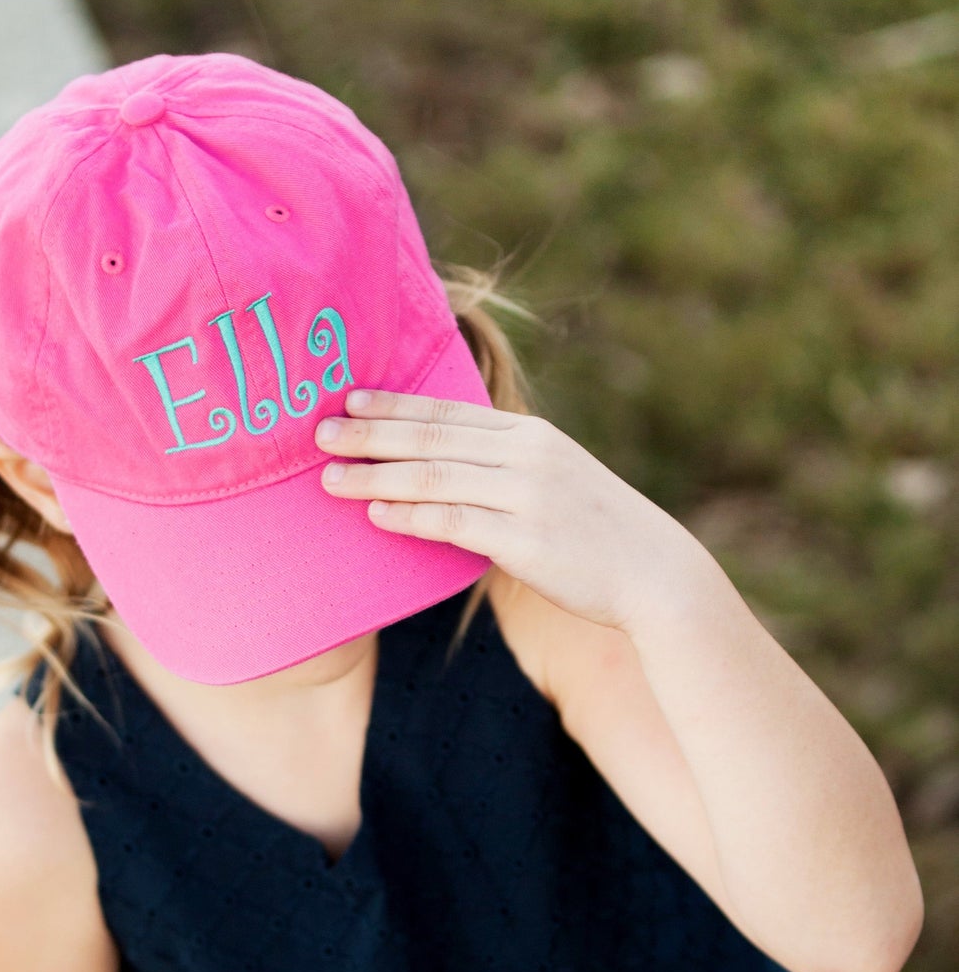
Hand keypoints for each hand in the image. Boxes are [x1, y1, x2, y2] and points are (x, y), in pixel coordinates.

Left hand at [315, 388, 693, 632]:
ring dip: (376, 475)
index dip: (395, 403)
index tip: (349, 398)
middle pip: (432, 437)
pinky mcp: (525, 541)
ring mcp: (526, 496)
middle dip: (370, 433)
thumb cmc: (596, 532)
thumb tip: (449, 462)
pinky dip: (411, 515)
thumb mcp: (556, 478)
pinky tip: (377, 512)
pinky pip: (454, 523)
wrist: (653, 572)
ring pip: (435, 477)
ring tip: (331, 478)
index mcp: (531, 434)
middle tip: (318, 433)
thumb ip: (507, 464)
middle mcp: (527, 455)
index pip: (450, 411)